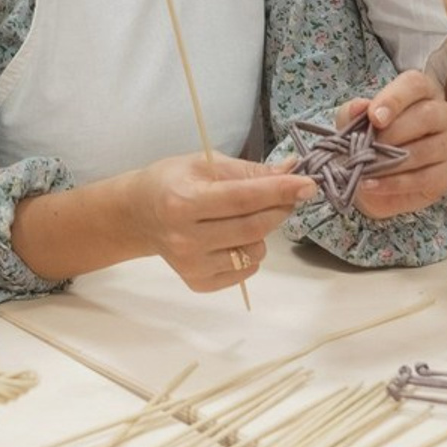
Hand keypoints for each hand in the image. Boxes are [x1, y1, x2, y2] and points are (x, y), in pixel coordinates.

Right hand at [127, 154, 315, 291]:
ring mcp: (191, 264)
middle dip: (278, 208)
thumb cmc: (171, 181)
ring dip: (263, 232)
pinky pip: (245, 271)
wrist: (138, 215)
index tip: (308, 185)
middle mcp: (185, 238)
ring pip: (254, 251)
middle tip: (286, 195)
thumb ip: (248, 171)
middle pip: (253, 227)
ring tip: (243, 217)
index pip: (242, 199)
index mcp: (182, 202)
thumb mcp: (202, 164)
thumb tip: (292, 171)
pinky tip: (231, 238)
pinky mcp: (198, 282)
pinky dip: (249, 252)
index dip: (279, 191)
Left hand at [335, 70, 446, 217]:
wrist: (370, 175)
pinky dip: (396, 182)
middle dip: (395, 131)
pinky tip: (372, 183)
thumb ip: (353, 112)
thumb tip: (359, 107)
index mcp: (420, 92)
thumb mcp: (351, 121)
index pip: (416, 84)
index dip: (394, 98)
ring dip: (393, 160)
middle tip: (369, 145)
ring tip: (366, 167)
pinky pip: (426, 178)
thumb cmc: (366, 137)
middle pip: (428, 115)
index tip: (374, 117)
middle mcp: (442, 114)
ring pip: (430, 148)